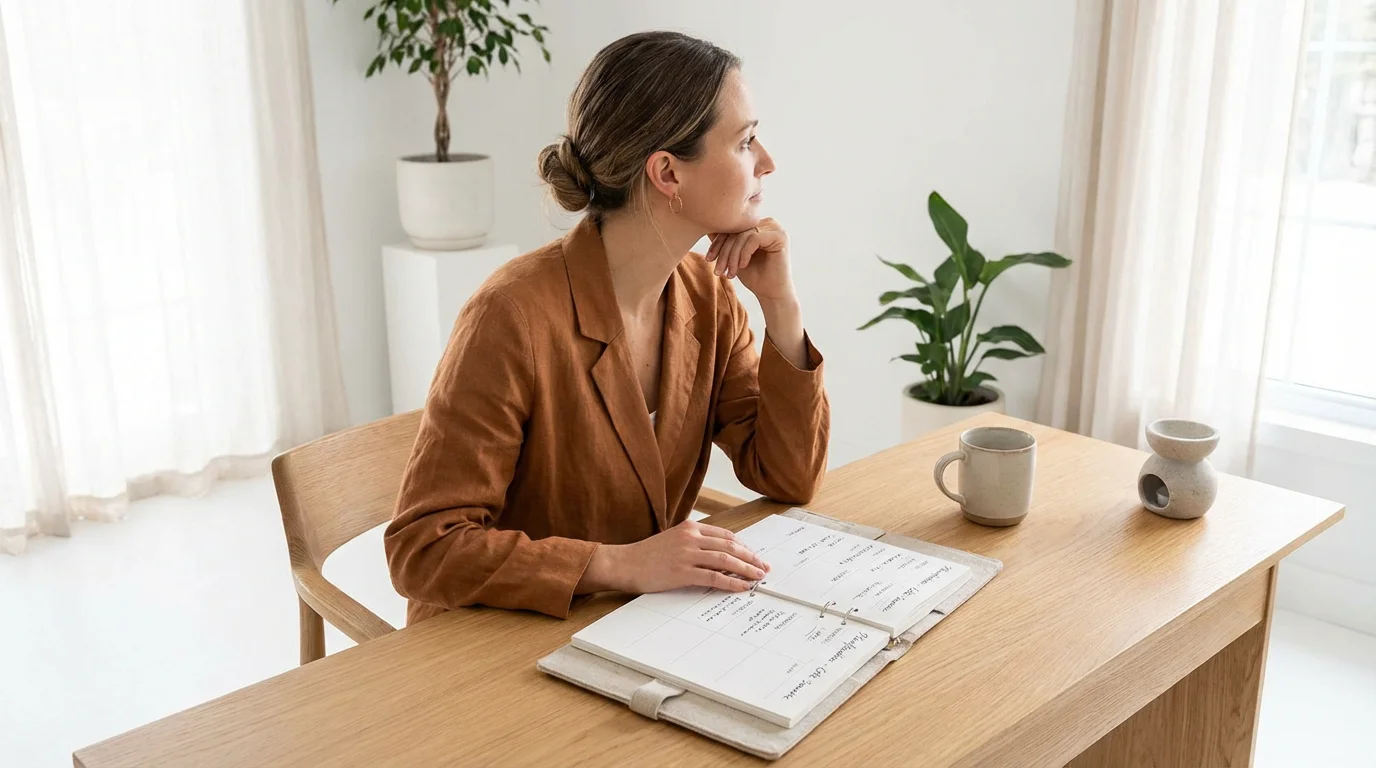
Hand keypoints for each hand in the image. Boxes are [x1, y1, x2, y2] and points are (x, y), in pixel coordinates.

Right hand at [582, 520, 770, 594]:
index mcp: (690, 527)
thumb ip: (694, 543)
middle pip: (730, 546)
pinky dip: (731, 582)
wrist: (624, 563)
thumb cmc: (647, 555)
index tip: (754, 556)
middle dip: (751, 557)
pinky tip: (742, 587)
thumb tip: (719, 555)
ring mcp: (687, 554)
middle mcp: (691, 537)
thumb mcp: (673, 540)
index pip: (725, 536)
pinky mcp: (682, 572)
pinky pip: (714, 577)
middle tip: (764, 567)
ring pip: (725, 560)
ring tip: (758, 577)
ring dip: (746, 569)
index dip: (744, 547)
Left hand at [704, 218, 795, 302]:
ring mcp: (775, 228)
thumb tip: (707, 227)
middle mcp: (767, 222)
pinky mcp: (780, 237)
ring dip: (733, 256)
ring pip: (743, 235)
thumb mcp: (733, 256)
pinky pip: (754, 238)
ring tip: (730, 273)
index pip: (731, 226)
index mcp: (757, 224)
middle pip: (737, 230)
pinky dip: (744, 253)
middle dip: (724, 251)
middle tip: (718, 270)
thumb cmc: (753, 275)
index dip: (717, 242)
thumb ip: (724, 241)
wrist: (771, 293)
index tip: (708, 259)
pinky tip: (743, 266)